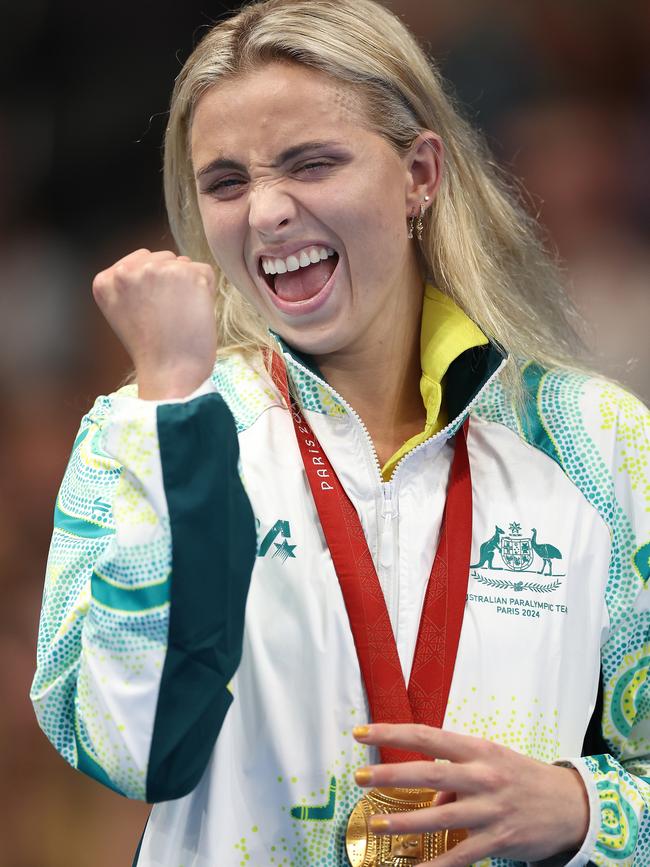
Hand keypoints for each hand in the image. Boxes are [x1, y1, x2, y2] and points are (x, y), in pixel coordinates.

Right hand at [92, 248, 217, 398]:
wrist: (171, 372)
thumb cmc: (153, 350)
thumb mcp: (123, 312)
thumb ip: (130, 284)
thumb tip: (155, 261)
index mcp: (105, 280)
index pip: (139, 260)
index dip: (153, 287)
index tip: (151, 312)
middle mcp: (127, 271)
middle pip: (162, 258)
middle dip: (170, 282)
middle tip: (167, 317)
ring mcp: (157, 270)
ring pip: (183, 264)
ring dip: (188, 285)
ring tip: (179, 316)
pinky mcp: (187, 274)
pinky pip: (205, 272)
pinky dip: (206, 291)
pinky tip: (194, 314)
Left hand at [353, 723, 588, 866]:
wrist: (571, 805)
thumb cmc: (523, 777)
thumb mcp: (491, 760)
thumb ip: (457, 773)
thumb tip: (431, 796)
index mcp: (477, 749)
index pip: (426, 735)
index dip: (392, 733)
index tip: (363, 732)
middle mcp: (482, 776)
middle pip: (429, 772)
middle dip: (390, 774)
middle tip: (360, 776)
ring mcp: (490, 809)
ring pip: (440, 815)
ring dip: (405, 822)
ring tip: (377, 824)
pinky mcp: (499, 841)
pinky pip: (460, 856)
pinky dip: (435, 866)